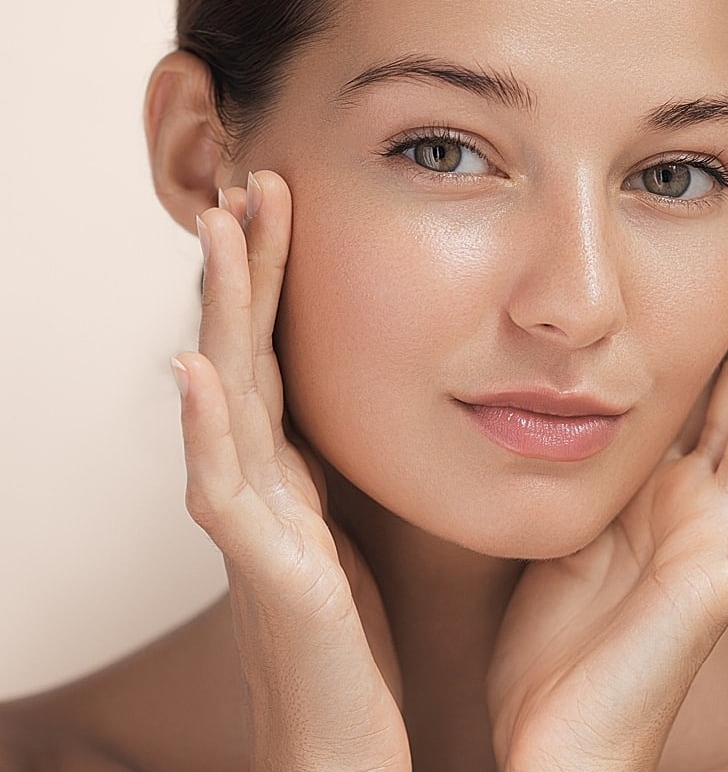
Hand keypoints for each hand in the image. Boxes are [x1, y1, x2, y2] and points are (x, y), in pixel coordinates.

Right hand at [171, 171, 409, 771]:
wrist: (347, 743)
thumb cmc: (355, 639)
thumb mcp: (357, 525)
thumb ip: (343, 462)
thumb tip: (363, 395)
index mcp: (293, 467)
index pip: (280, 347)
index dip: (276, 275)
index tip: (284, 197)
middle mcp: (262, 482)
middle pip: (248, 350)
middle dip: (246, 266)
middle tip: (251, 180)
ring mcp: (255, 524)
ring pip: (228, 398)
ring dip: (220, 312)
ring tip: (217, 233)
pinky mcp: (268, 575)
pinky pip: (225, 492)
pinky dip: (205, 428)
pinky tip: (195, 370)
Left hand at [487, 187, 727, 771]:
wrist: (554, 743)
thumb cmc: (552, 645)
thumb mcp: (560, 521)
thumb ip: (586, 466)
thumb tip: (569, 396)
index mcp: (657, 479)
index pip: (698, 368)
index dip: (717, 301)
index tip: (727, 229)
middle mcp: (699, 497)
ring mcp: (719, 537)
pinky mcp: (720, 588)